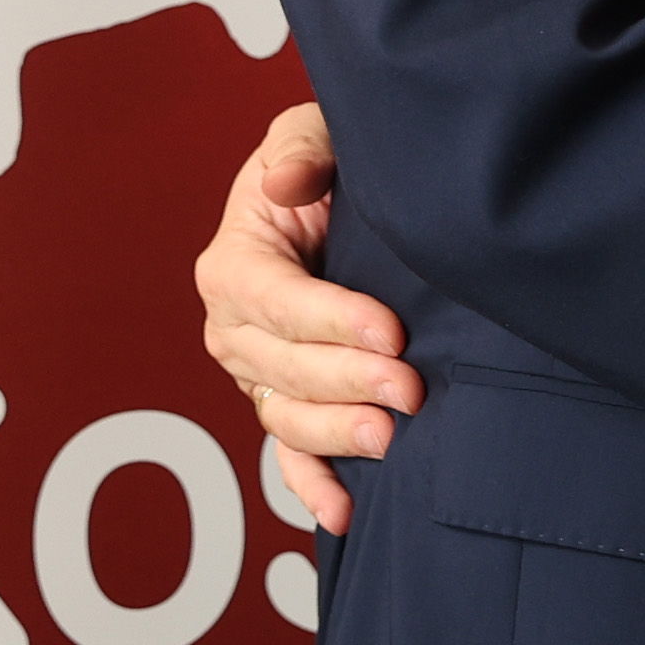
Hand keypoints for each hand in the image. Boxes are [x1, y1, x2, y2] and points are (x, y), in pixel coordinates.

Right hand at [198, 103, 414, 536]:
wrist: (347, 205)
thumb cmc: (331, 164)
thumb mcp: (314, 131)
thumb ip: (301, 147)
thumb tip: (284, 183)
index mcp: (234, 262)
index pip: (274, 299)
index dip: (330, 319)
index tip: (390, 332)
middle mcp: (234, 327)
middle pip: (282, 365)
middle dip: (347, 381)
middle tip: (410, 389)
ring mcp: (258, 375)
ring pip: (287, 415)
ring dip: (337, 434)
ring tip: (390, 442)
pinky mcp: (287, 405)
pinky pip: (291, 455)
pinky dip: (313, 487)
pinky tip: (346, 514)